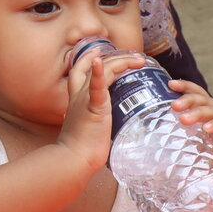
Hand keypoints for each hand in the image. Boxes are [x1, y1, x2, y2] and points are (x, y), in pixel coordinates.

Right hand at [56, 45, 116, 173]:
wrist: (74, 159)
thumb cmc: (80, 150)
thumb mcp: (85, 129)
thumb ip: (92, 122)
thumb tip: (100, 126)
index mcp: (76, 100)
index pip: (79, 73)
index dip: (88, 61)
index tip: (98, 54)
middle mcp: (78, 96)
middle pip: (91, 66)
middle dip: (109, 56)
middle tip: (127, 52)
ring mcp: (85, 100)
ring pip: (103, 71)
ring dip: (122, 61)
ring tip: (138, 60)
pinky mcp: (94, 108)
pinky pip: (97, 87)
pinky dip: (99, 73)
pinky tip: (100, 62)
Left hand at [167, 79, 212, 168]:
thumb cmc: (206, 161)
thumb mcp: (189, 146)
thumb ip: (177, 137)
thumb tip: (150, 136)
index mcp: (206, 112)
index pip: (196, 94)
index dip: (184, 87)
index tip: (170, 84)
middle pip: (203, 99)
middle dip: (188, 100)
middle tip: (174, 106)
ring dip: (198, 113)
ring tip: (184, 119)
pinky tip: (208, 128)